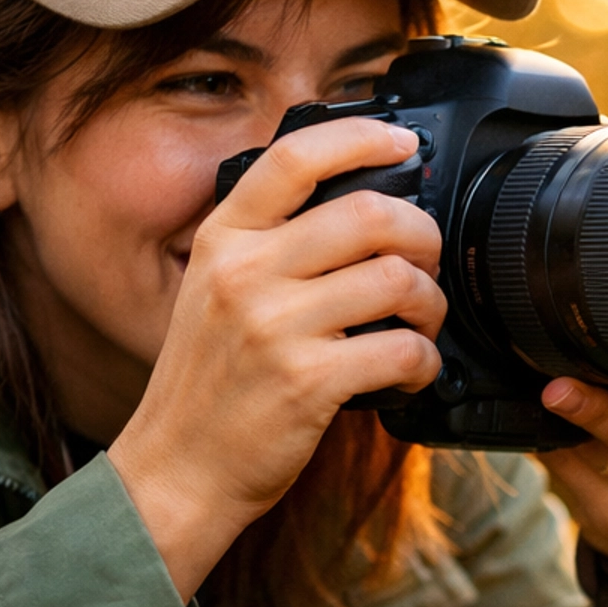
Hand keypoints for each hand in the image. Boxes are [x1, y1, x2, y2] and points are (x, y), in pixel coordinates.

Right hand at [110, 117, 445, 600]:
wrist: (176, 470)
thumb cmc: (208, 383)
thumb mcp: (213, 291)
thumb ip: (268, 246)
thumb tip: (357, 209)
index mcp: (223, 239)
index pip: (295, 158)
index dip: (360, 136)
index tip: (401, 141)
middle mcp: (245, 274)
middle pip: (369, 214)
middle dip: (421, 234)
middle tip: (426, 259)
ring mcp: (275, 327)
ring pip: (397, 280)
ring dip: (431, 301)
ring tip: (422, 321)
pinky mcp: (307, 381)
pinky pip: (402, 349)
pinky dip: (424, 361)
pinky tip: (412, 370)